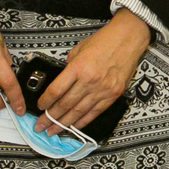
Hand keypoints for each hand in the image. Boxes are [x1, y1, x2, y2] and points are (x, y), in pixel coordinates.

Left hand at [36, 9, 152, 132]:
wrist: (129, 38)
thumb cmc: (105, 40)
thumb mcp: (80, 49)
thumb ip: (69, 66)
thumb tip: (62, 79)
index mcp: (79, 67)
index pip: (56, 90)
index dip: (45, 101)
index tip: (39, 107)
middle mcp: (90, 80)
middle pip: (65, 104)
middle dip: (50, 118)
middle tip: (40, 126)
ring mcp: (103, 89)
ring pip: (79, 112)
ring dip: (64, 124)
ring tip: (53, 131)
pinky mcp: (113, 94)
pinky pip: (95, 112)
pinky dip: (83, 121)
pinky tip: (74, 127)